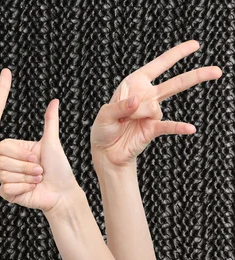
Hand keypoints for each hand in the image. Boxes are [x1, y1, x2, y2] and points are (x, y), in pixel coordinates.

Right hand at [0, 100, 80, 214]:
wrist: (63, 193)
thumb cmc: (60, 169)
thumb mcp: (53, 143)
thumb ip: (50, 121)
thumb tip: (55, 101)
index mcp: (17, 150)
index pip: (3, 147)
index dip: (19, 154)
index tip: (35, 157)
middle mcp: (10, 163)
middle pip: (2, 162)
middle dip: (26, 168)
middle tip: (40, 171)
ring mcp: (8, 178)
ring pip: (4, 176)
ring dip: (26, 179)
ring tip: (38, 180)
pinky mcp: (8, 193)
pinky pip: (6, 189)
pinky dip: (22, 189)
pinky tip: (31, 189)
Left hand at [91, 40, 221, 167]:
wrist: (107, 152)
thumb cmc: (103, 129)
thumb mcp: (104, 115)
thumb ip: (119, 107)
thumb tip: (137, 101)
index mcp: (133, 85)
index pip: (157, 66)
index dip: (175, 55)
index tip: (195, 45)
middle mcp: (146, 96)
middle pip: (175, 84)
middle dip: (195, 76)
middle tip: (217, 71)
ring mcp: (152, 113)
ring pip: (155, 107)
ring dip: (138, 114)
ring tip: (126, 122)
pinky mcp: (154, 129)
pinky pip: (169, 126)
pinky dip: (179, 127)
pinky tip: (191, 128)